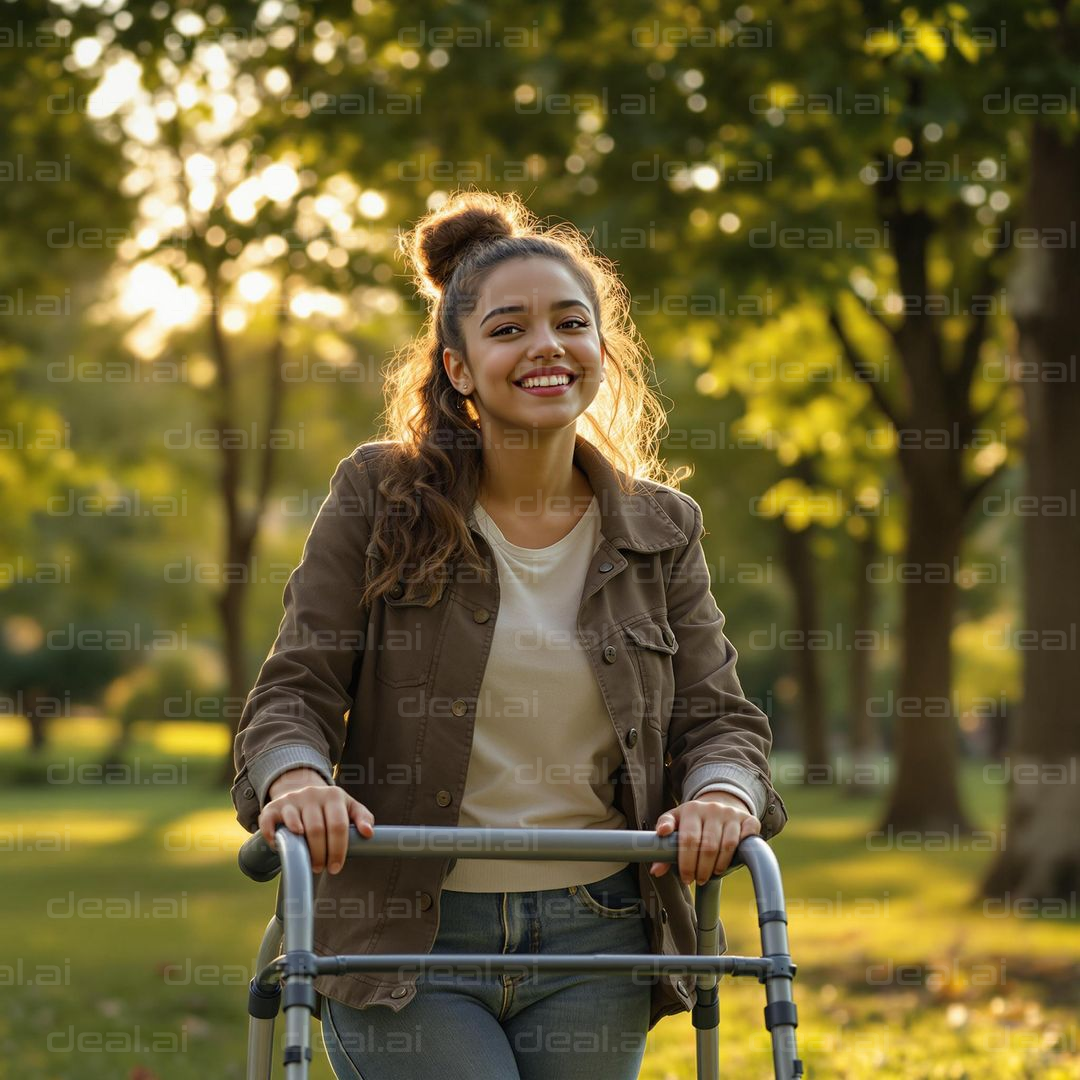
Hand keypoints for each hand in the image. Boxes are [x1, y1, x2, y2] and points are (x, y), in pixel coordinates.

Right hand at [258, 768, 374, 874]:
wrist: (301, 791)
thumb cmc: (330, 808)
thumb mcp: (349, 808)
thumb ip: (363, 818)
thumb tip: (368, 833)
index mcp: (334, 795)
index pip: (338, 825)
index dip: (338, 849)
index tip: (336, 867)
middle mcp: (312, 794)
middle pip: (317, 829)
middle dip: (320, 854)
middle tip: (320, 868)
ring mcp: (291, 799)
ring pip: (296, 827)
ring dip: (301, 850)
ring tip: (306, 862)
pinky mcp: (273, 806)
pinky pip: (270, 823)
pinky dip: (274, 837)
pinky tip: (281, 848)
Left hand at [648, 791, 760, 884]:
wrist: (720, 804)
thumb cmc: (694, 821)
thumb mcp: (676, 826)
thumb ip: (664, 847)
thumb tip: (656, 870)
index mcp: (691, 809)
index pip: (688, 840)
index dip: (687, 863)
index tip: (686, 878)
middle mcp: (712, 808)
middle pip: (708, 846)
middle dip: (702, 869)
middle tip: (698, 879)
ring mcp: (732, 814)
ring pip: (727, 846)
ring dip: (718, 866)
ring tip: (711, 873)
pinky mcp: (749, 820)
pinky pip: (746, 841)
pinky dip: (738, 856)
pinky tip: (728, 862)